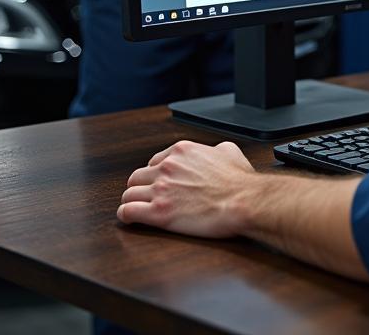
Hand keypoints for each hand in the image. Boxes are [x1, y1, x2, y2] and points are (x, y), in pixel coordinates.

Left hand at [118, 140, 257, 238]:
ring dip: (131, 201)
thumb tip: (216, 151)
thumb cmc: (238, 181)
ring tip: (136, 209)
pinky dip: (126, 216)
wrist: (242, 201)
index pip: (154, 161)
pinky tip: (131, 219)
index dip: (155, 174)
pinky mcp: (158, 212)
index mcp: (182, 151)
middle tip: (146, 197)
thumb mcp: (230, 151)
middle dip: (141, 187)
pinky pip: (128, 212)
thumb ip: (216, 148)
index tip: (158, 183)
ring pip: (128, 193)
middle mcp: (167, 167)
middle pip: (137, 176)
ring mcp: (161, 189)